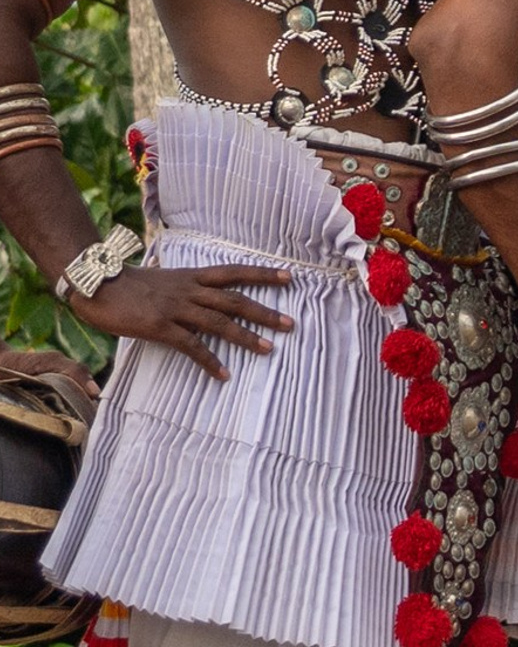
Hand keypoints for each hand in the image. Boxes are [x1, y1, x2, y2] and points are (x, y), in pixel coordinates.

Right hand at [76, 261, 293, 383]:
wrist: (98, 285)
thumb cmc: (129, 285)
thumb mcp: (165, 279)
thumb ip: (187, 288)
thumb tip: (205, 299)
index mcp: (192, 276)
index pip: (234, 272)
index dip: (262, 274)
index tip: (289, 277)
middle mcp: (189, 290)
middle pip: (235, 300)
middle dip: (264, 312)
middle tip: (290, 324)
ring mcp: (176, 308)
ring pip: (219, 322)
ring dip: (246, 336)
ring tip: (268, 349)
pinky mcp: (161, 327)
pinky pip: (192, 346)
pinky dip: (209, 361)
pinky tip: (223, 374)